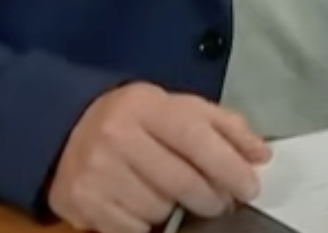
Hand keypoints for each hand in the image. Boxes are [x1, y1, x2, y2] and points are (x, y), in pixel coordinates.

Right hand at [48, 83, 270, 232]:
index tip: (250, 188)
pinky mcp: (80, 202)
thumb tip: (261, 155)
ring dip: (177, 210)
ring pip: (158, 209)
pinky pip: (132, 228)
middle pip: (181, 181)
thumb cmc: (138, 120)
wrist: (66, 130)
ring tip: (176, 197)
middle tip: (221, 202)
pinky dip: (148, 224)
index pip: (197, 139)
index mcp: (147, 107)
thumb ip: (226, 127)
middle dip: (211, 198)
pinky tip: (146, 207)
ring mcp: (95, 172)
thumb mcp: (181, 108)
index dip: (229, 168)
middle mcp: (117, 137)